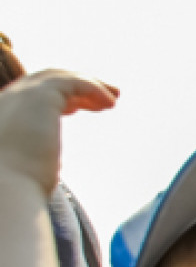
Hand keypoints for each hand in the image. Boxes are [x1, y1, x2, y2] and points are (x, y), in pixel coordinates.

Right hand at [0, 70, 118, 197]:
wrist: (5, 187)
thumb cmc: (17, 188)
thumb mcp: (28, 169)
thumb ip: (38, 160)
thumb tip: (51, 171)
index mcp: (3, 117)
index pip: (31, 97)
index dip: (57, 99)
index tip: (79, 109)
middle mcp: (7, 101)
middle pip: (45, 81)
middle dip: (77, 86)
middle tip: (106, 97)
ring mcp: (21, 95)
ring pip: (59, 78)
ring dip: (89, 85)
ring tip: (113, 98)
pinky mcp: (39, 96)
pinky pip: (72, 82)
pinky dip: (93, 88)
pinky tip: (110, 104)